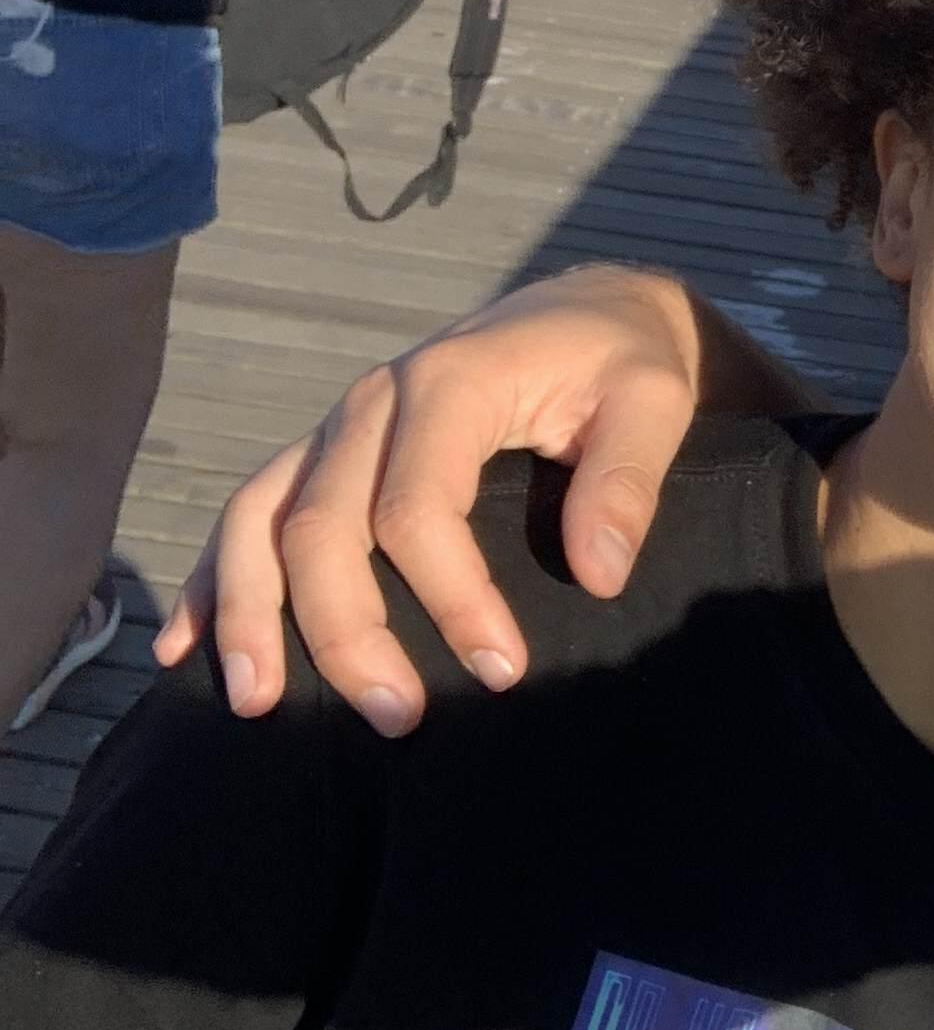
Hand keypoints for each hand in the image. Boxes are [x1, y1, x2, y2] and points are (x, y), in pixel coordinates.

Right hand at [154, 266, 710, 734]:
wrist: (595, 311)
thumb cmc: (624, 358)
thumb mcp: (655, 398)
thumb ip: (627, 478)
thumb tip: (598, 574)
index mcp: (450, 382)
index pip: (416, 509)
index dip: (450, 599)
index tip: (502, 669)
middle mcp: (375, 400)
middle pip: (322, 527)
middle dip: (347, 634)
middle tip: (400, 718)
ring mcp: (340, 424)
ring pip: (260, 517)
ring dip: (248, 612)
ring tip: (256, 702)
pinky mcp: (329, 447)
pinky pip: (251, 508)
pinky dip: (212, 577)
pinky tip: (183, 645)